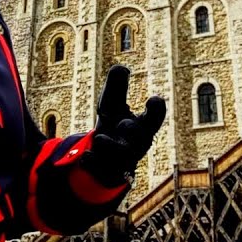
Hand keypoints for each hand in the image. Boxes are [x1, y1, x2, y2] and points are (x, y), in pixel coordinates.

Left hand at [80, 65, 165, 187]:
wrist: (105, 161)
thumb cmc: (114, 127)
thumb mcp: (112, 106)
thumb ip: (117, 87)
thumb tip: (121, 68)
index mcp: (142, 127)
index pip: (155, 118)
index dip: (156, 110)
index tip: (151, 99)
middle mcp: (136, 145)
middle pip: (141, 139)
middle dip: (133, 129)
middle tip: (123, 122)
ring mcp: (122, 160)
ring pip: (122, 157)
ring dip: (112, 147)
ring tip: (99, 138)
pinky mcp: (107, 173)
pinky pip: (101, 170)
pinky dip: (93, 162)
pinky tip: (85, 156)